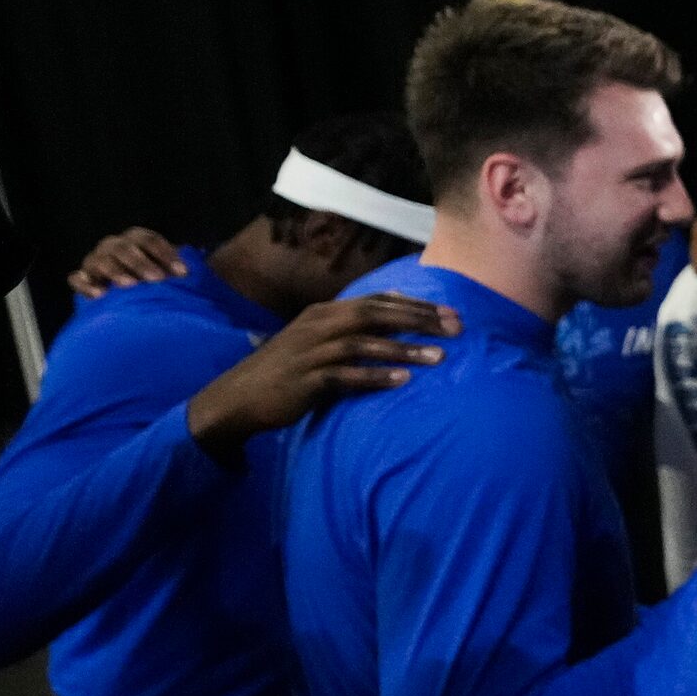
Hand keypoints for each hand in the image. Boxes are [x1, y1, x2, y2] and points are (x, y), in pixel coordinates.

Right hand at [69, 227, 185, 298]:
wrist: (134, 291)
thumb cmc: (158, 281)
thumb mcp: (170, 273)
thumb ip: (178, 272)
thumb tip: (196, 278)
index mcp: (137, 240)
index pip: (149, 240)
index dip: (166, 253)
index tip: (183, 272)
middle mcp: (114, 246)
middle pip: (124, 248)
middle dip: (141, 263)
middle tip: (158, 280)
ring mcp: (96, 260)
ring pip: (101, 260)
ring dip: (116, 272)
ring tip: (130, 286)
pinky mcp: (84, 278)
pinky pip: (76, 279)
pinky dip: (85, 285)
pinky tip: (100, 295)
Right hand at [184, 294, 457, 459]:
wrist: (240, 396)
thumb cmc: (288, 367)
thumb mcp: (318, 335)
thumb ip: (354, 320)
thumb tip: (396, 298)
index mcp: (325, 312)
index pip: (378, 301)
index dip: (416, 305)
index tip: (451, 312)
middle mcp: (319, 326)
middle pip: (376, 315)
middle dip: (419, 320)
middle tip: (456, 328)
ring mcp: (312, 353)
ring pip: (365, 345)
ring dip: (404, 350)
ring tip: (439, 357)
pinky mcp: (307, 381)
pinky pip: (347, 377)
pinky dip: (376, 378)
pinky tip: (404, 382)